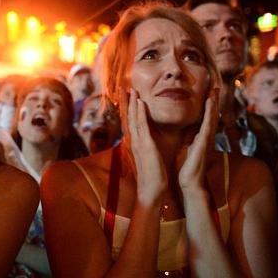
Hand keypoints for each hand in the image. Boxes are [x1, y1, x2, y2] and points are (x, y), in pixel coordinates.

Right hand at [120, 87, 166, 205]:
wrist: (152, 189)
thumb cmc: (153, 175)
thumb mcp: (150, 158)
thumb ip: (148, 148)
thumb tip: (150, 142)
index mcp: (136, 143)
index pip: (130, 122)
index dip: (128, 109)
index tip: (127, 97)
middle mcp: (134, 141)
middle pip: (128, 117)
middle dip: (126, 102)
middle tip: (123, 88)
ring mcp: (138, 142)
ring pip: (133, 118)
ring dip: (132, 103)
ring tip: (131, 90)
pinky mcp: (145, 145)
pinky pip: (141, 125)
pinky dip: (140, 113)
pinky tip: (140, 103)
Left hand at [176, 88, 218, 192]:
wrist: (190, 181)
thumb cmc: (187, 166)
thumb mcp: (188, 147)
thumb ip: (190, 138)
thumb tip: (187, 130)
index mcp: (201, 137)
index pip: (205, 118)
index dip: (208, 105)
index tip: (208, 92)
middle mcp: (206, 136)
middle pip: (212, 115)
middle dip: (213, 101)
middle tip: (215, 86)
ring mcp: (207, 139)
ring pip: (212, 117)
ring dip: (214, 103)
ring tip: (214, 90)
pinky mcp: (205, 142)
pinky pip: (208, 124)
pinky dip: (210, 113)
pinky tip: (211, 103)